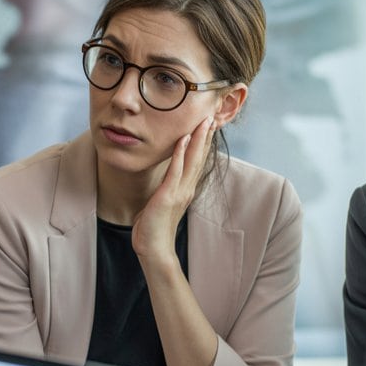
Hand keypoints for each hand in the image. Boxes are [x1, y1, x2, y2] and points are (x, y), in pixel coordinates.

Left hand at [132, 116, 214, 262]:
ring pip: (191, 160)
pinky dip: (180, 153)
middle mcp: (186, 188)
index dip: (203, 142)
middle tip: (212, 116)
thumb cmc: (154, 228)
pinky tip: (183, 139)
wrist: (154, 250)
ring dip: (198, 139)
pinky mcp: (168, 196)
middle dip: (205, 135)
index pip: (196, 161)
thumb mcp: (161, 204)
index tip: (207, 125)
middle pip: (199, 157)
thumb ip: (166, 190)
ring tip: (203, 121)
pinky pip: (175, 170)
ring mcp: (179, 192)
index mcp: (185, 189)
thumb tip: (163, 183)